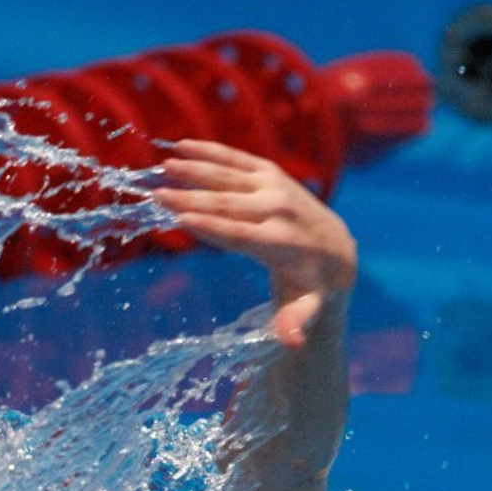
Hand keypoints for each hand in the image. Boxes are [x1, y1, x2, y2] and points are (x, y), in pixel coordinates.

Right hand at [153, 139, 356, 347]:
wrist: (334, 247)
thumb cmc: (310, 286)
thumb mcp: (307, 307)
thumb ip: (295, 322)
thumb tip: (292, 344)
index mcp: (280, 243)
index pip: (240, 234)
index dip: (211, 226)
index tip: (181, 219)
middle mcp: (278, 209)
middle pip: (227, 203)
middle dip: (191, 198)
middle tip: (157, 194)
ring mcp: (274, 186)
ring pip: (228, 176)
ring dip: (194, 170)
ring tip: (162, 167)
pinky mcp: (269, 172)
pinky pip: (235, 159)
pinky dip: (209, 152)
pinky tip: (181, 146)